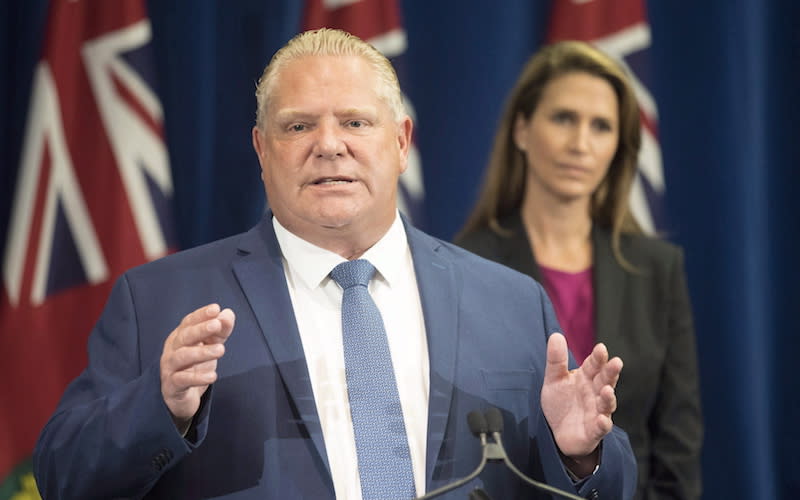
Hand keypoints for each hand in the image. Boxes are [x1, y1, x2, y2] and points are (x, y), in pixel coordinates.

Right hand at [160, 304, 234, 428]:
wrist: (180, 397)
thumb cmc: (194, 366)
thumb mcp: (210, 346)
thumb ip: (220, 331)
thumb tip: (228, 314)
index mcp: (180, 337)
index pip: (189, 322)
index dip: (201, 315)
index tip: (216, 309)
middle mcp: (172, 349)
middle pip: (184, 336)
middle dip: (200, 329)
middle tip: (216, 325)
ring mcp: (170, 368)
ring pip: (182, 357)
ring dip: (202, 352)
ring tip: (221, 349)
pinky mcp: (172, 386)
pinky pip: (182, 380)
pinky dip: (197, 378)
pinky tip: (213, 376)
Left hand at [541, 333, 621, 461]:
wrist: (557, 432)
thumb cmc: (561, 402)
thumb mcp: (554, 379)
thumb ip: (556, 360)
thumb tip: (556, 335)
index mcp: (586, 378)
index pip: (594, 365)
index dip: (598, 358)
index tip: (601, 348)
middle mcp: (595, 393)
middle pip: (605, 381)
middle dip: (611, 372)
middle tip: (616, 362)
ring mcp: (597, 412)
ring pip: (606, 404)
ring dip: (608, 397)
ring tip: (607, 390)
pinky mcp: (594, 431)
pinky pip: (601, 428)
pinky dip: (603, 424)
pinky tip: (602, 419)